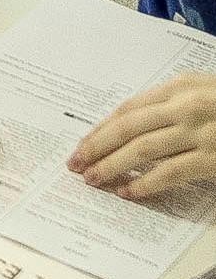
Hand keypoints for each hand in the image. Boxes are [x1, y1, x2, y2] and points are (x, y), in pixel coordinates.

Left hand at [69, 72, 215, 200]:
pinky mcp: (213, 159)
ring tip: (94, 179)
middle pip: (127, 128)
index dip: (101, 128)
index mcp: (178, 86)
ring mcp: (199, 133)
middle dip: (97, 147)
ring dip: (112, 166)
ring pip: (142, 150)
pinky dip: (145, 183)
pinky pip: (170, 173)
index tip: (83, 143)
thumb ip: (170, 103)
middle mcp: (184, 106)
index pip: (128, 109)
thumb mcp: (202, 91)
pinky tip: (128, 192)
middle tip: (76, 163)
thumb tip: (132, 126)